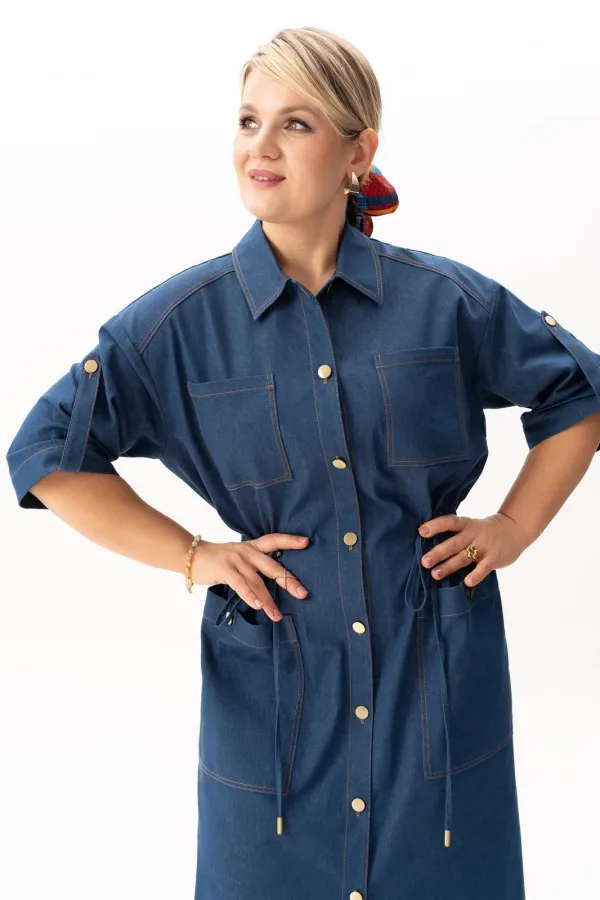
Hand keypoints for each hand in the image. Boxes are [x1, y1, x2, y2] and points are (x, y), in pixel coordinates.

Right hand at [191, 532, 310, 621]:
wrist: (192, 555)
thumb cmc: (218, 559)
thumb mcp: (238, 556)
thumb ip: (254, 564)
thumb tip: (274, 580)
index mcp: (252, 546)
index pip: (274, 540)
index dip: (290, 540)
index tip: (307, 542)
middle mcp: (247, 552)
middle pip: (272, 567)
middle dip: (288, 581)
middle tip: (303, 593)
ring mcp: (236, 560)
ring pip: (257, 582)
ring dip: (268, 601)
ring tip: (276, 615)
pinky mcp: (225, 570)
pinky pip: (241, 585)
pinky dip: (250, 596)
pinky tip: (258, 606)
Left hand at [418, 512, 529, 587]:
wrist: (514, 529)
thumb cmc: (484, 531)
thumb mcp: (470, 526)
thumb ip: (455, 534)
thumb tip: (427, 546)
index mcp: (466, 524)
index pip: (450, 522)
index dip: (436, 526)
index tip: (421, 531)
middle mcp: (474, 534)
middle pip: (454, 543)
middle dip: (438, 552)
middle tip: (424, 561)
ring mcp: (484, 547)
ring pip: (464, 557)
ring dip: (449, 566)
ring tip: (435, 574)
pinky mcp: (494, 558)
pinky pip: (483, 568)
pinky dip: (476, 575)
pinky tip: (466, 582)